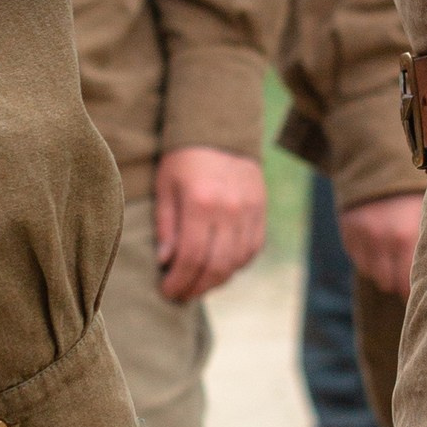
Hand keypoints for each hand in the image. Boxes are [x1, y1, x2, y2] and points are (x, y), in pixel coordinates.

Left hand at [153, 147, 266, 302]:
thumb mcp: (165, 186)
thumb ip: (166, 225)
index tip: (166, 291)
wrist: (220, 132)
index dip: (178, 281)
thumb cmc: (183, 160)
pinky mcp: (261, 212)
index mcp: (201, 202)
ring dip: (216, 280)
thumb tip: (166, 261)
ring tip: (197, 284)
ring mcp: (250, 212)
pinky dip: (235, 265)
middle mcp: (229, 210)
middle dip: (196, 287)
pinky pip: (252, 250)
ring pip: (236, 262)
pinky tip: (219, 267)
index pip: (190, 257)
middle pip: (216, 266)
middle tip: (180, 295)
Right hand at [337, 189, 424, 297]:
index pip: (408, 283)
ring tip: (395, 259)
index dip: (414, 291)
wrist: (377, 163)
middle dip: (399, 283)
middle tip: (408, 277)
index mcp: (406, 236)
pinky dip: (370, 259)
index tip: (423, 293)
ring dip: (383, 272)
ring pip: (373, 275)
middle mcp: (381, 240)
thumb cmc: (412, 192)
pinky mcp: (348, 234)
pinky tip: (380, 246)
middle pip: (389, 283)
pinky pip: (359, 261)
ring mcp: (361, 237)